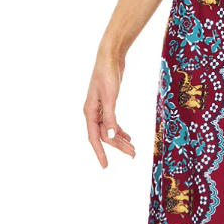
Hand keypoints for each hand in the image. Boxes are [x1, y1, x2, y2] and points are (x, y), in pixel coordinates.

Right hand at [85, 49, 135, 167]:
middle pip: (104, 135)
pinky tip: (128, 137)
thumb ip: (109, 117)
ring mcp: (100, 109)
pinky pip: (112, 122)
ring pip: (109, 130)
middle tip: (133, 155)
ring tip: (133, 150)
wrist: (110, 58)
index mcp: (89, 111)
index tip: (105, 166)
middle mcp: (92, 112)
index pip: (94, 138)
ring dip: (120, 140)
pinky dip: (120, 130)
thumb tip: (109, 136)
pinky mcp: (107, 104)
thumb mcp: (109, 97)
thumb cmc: (107, 75)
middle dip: (118, 147)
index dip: (100, 153)